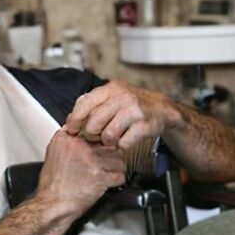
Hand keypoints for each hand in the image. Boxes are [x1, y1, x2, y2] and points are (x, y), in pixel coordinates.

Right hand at [37, 128, 125, 216]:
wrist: (52, 204)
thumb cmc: (53, 184)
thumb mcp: (52, 154)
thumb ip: (66, 140)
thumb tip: (76, 130)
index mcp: (66, 139)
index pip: (94, 130)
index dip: (100, 141)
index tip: (100, 147)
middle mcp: (79, 147)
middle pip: (109, 144)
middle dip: (110, 155)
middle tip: (104, 164)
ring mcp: (91, 161)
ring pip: (118, 160)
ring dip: (115, 169)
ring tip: (106, 175)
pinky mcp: (100, 177)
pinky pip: (120, 176)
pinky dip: (116, 182)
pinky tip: (107, 184)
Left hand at [65, 80, 180, 148]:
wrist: (162, 109)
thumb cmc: (132, 104)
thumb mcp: (111, 96)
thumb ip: (91, 102)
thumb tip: (72, 117)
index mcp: (110, 89)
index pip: (83, 105)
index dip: (75, 120)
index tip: (72, 129)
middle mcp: (122, 97)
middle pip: (93, 123)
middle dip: (91, 134)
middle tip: (94, 136)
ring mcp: (134, 111)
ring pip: (107, 135)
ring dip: (107, 141)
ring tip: (111, 138)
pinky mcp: (144, 126)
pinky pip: (123, 143)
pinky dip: (121, 145)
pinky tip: (124, 139)